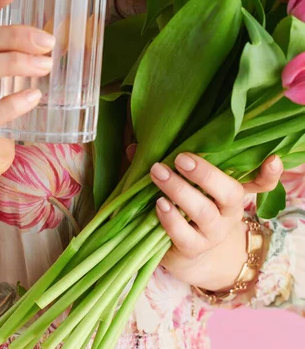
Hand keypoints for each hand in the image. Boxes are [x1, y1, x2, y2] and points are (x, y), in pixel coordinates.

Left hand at [149, 152, 282, 289]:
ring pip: (205, 213)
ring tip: (158, 173)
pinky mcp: (193, 250)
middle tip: (180, 158)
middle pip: (229, 193)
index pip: (259, 183)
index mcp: (231, 193)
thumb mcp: (185, 187)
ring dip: (180, 191)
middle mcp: (228, 213)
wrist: (194, 258)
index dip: (268, 174)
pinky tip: (159, 205)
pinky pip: (185, 236)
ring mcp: (212, 233)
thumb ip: (166, 166)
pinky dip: (171, 220)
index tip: (272, 159)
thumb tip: (134, 147)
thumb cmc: (188, 210)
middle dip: (206, 174)